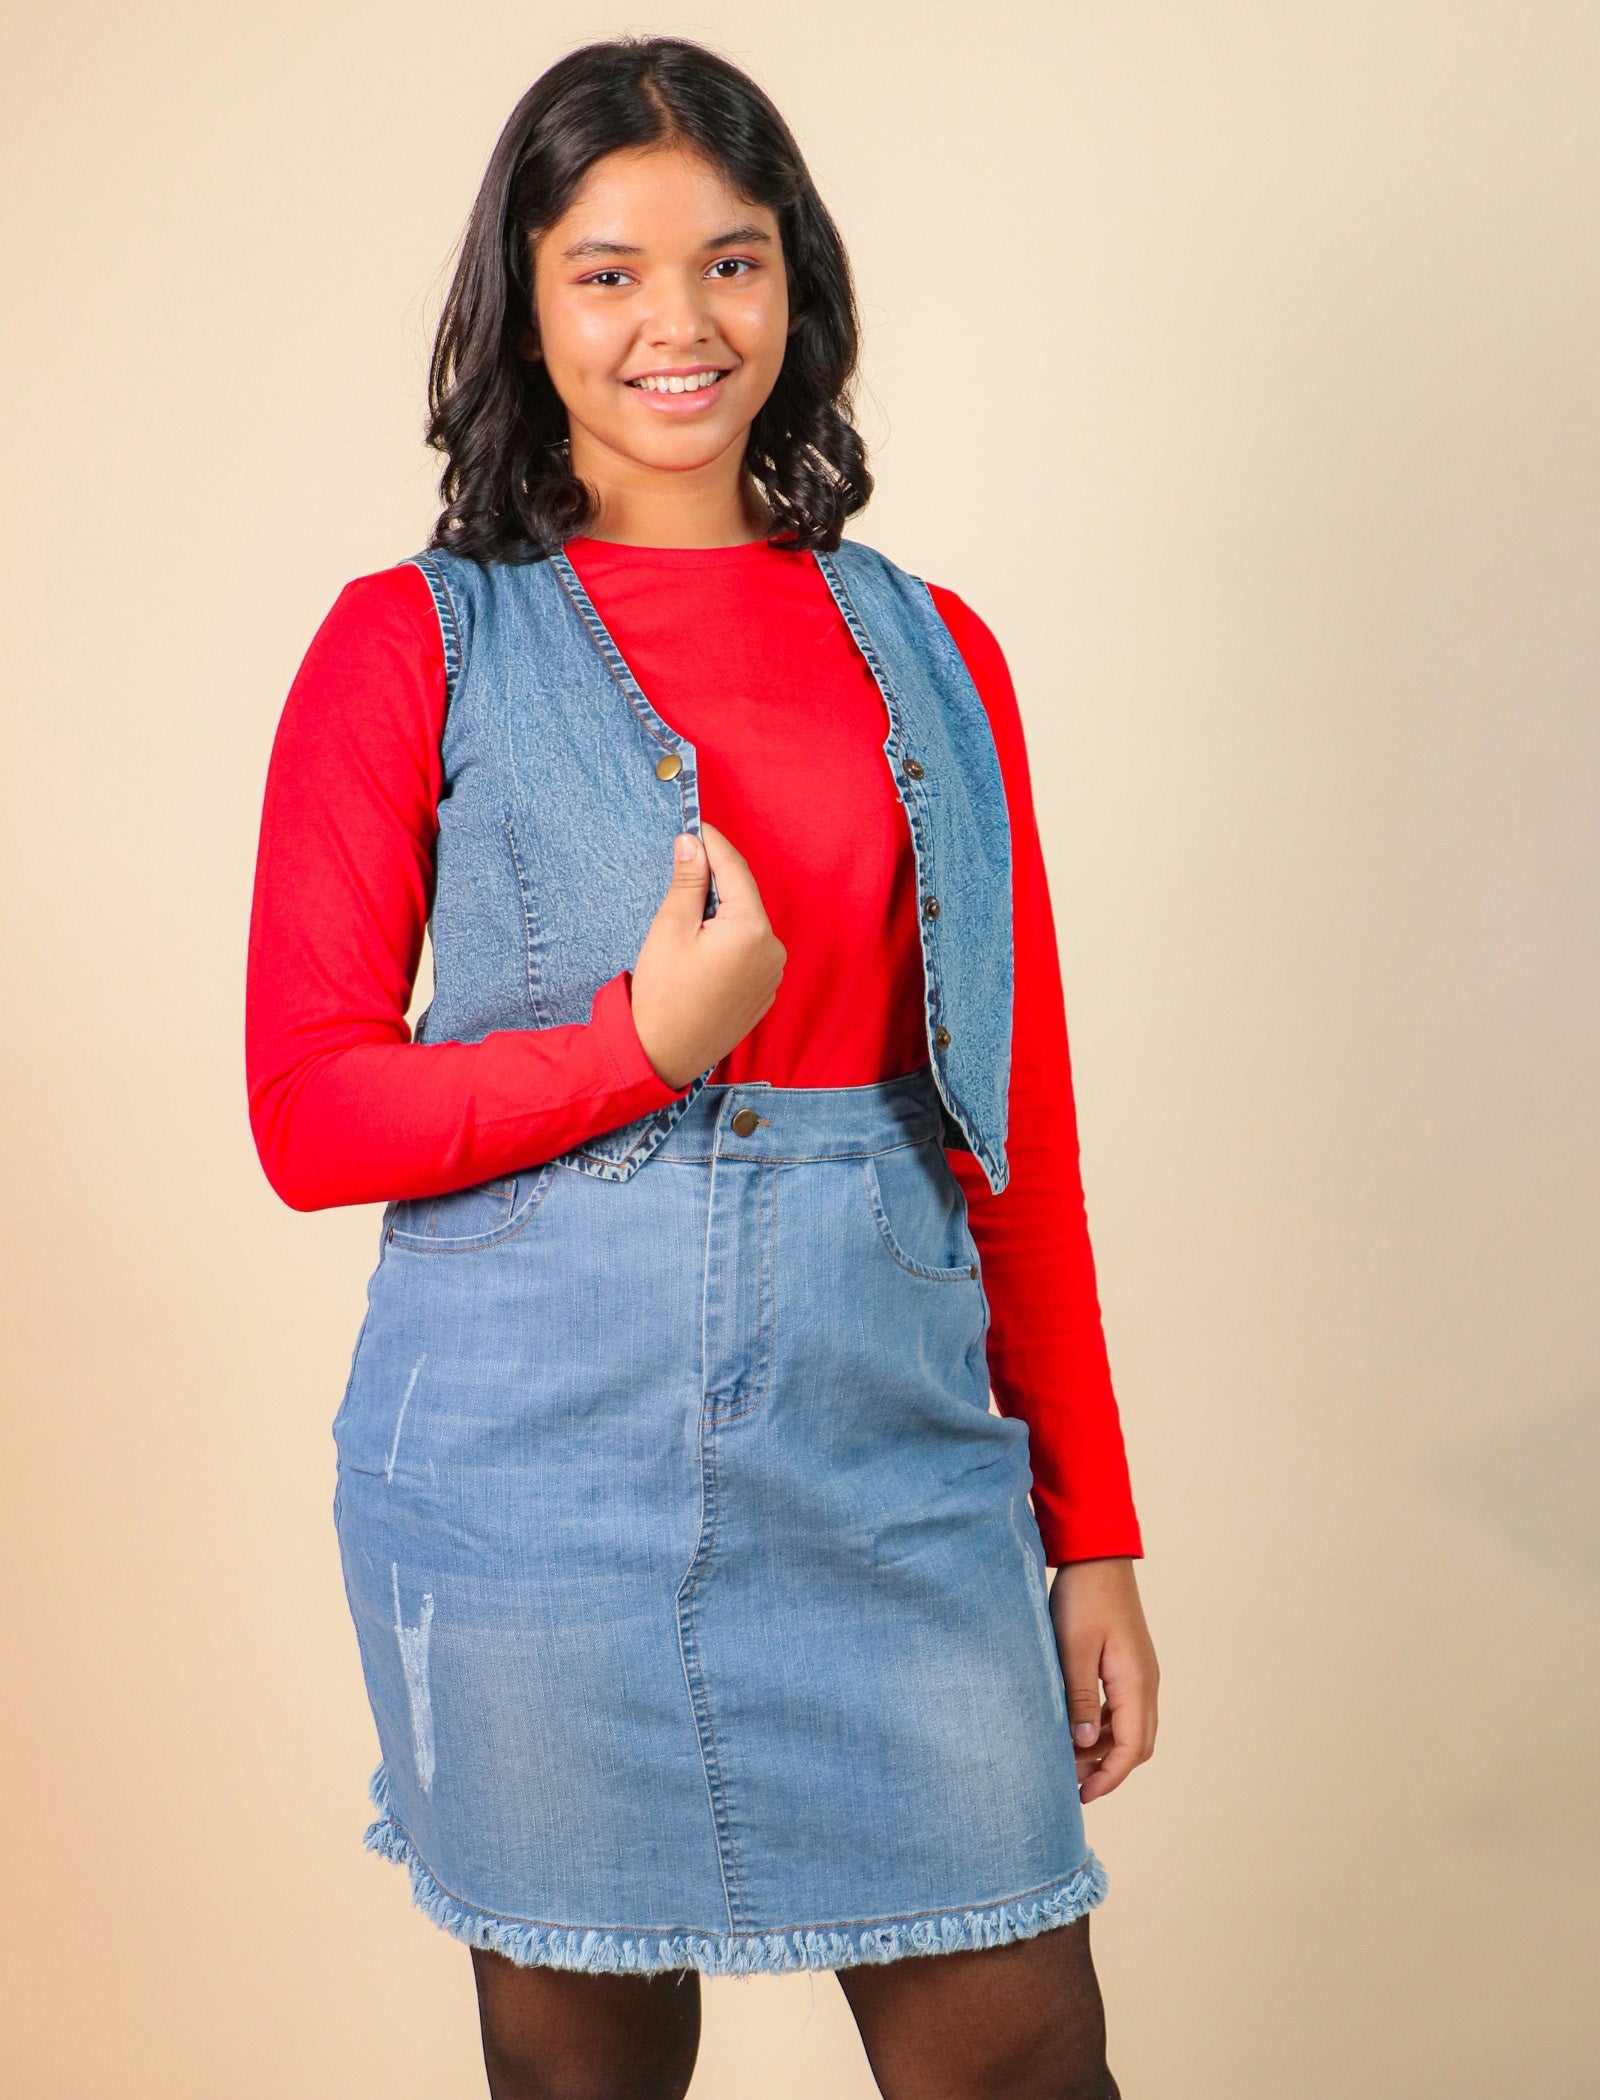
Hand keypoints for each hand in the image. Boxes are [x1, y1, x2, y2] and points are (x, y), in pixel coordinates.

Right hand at [629, 824, 786, 1090]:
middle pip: (743, 897)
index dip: (713, 844)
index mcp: (751, 929)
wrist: (664, 1055)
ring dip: (722, 912)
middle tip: (684, 865)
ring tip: (687, 916)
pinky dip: (729, 940)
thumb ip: (687, 881)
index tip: (694, 827)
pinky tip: (701, 949)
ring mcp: (773, 974)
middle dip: (715, 880)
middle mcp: (772, 949)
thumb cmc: (663, 995)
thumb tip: (693, 844)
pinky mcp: (765, 992)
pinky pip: (750, 952)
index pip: (735, 870)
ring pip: (747, 925)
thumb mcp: (669, 928)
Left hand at [1049, 1556, 1158, 1802]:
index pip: (1131, 1748)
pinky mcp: (1129, 1664)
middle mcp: (1145, 1682)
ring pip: (1131, 1728)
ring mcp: (1139, 1673)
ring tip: (1069, 1759)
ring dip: (1105, 1749)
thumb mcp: (1073, 1649)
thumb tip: (1083, 1744)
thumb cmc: (1083, 1599)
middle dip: (1108, 1769)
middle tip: (1073, 1784)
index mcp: (1135, 1682)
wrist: (1098, 1557)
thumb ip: (1079, 1698)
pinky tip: (1076, 1727)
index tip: (1082, 1795)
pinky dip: (1104, 1727)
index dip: (1109, 1777)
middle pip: (1137, 1744)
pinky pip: (1123, 1708)